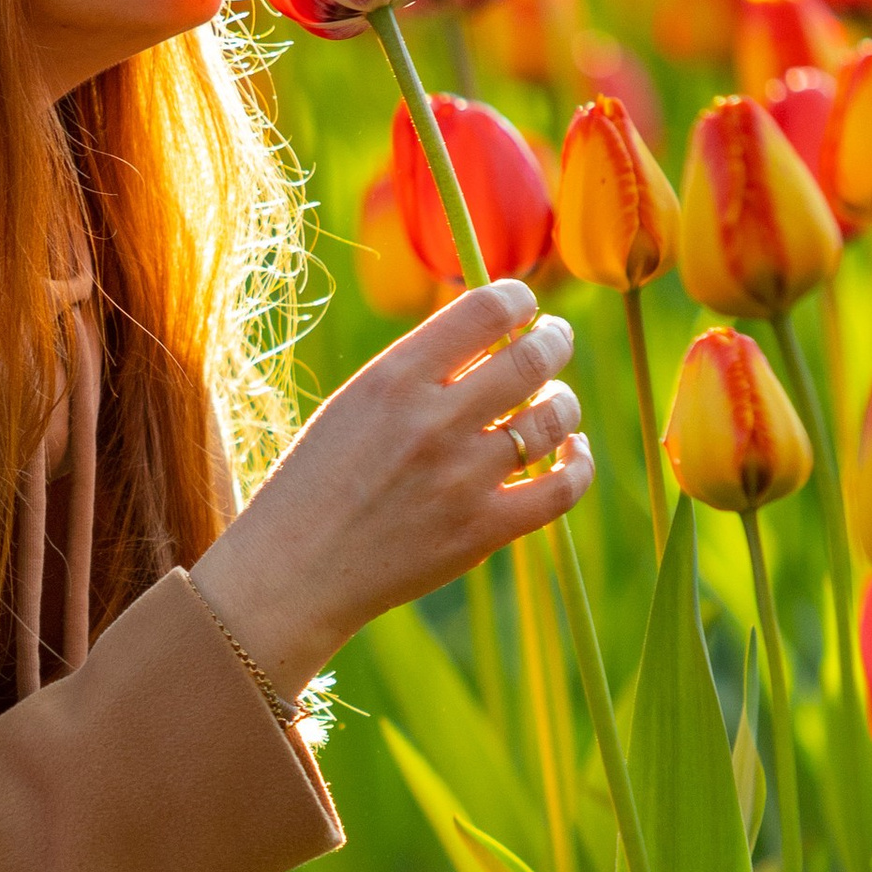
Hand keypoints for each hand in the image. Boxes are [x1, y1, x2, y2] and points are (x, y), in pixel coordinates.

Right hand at [193, 281, 589, 697]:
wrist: (294, 572)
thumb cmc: (318, 482)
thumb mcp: (354, 404)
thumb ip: (419, 369)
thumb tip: (493, 332)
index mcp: (393, 379)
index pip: (487, 310)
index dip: (519, 299)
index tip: (523, 306)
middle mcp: (433, 423)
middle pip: (531, 359)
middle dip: (554, 340)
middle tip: (553, 340)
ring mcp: (461, 479)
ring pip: (553, 419)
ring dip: (563, 402)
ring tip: (554, 403)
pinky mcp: (482, 531)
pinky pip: (562, 488)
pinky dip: (577, 462)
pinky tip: (570, 451)